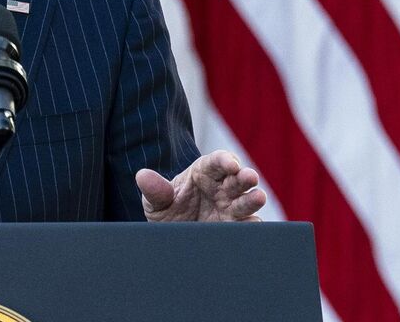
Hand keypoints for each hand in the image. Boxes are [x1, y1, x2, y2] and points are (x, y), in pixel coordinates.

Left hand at [135, 150, 266, 222]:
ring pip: (247, 199)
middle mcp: (222, 188)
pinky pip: (248, 224)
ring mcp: (231, 207)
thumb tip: (142, 175)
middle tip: (250, 177)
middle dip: (245, 176)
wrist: (174, 238)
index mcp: (204, 172)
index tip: (230, 164)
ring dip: (253, 198)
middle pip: (238, 178)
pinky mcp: (235, 227)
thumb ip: (154, 190)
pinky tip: (252, 224)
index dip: (225, 160)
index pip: (217, 161)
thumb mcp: (157, 202)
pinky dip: (252, 224)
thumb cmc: (168, 212)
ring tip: (258, 197)